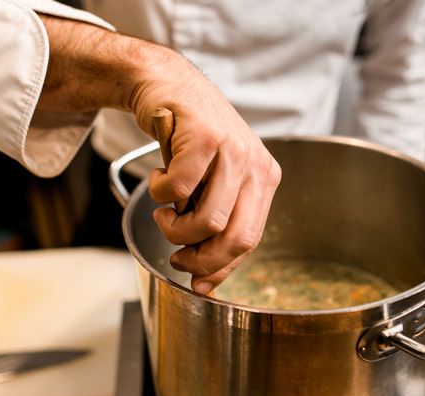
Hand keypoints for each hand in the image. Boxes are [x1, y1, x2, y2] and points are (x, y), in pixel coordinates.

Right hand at [141, 84, 280, 293]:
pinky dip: (160, 194)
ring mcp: (233, 150)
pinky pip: (178, 191)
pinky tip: (159, 177)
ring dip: (175, 228)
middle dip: (200, 260)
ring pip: (208, 221)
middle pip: (235, 238)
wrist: (167, 86)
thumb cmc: (188, 139)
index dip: (221, 267)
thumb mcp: (213, 181)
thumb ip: (217, 222)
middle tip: (176, 257)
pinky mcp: (204, 138)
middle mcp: (256, 165)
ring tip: (164, 212)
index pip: (250, 240)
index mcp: (265, 179)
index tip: (197, 281)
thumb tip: (205, 280)